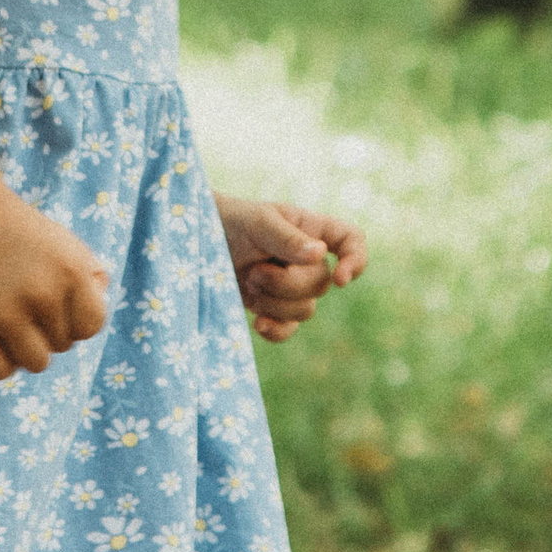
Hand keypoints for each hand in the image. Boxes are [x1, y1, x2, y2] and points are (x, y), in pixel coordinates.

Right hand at [0, 190, 110, 381]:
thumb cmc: (27, 239)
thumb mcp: (69, 248)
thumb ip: (93, 282)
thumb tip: (89, 326)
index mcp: (70, 272)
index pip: (91, 326)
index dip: (78, 319)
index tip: (61, 302)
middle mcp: (41, 293)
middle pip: (63, 345)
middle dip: (50, 328)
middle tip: (28, 300)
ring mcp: (4, 312)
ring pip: (37, 364)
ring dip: (30, 350)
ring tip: (18, 325)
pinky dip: (2, 363)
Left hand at [219, 198, 366, 342]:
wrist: (194, 245)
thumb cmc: (229, 221)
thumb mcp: (257, 222)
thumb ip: (287, 238)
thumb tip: (320, 254)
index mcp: (311, 229)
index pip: (351, 240)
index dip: (357, 260)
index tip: (342, 279)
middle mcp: (306, 259)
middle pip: (322, 284)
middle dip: (287, 283)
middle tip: (255, 270)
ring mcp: (290, 286)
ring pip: (305, 310)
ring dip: (274, 301)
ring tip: (247, 281)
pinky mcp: (271, 308)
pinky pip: (288, 330)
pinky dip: (275, 330)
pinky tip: (257, 323)